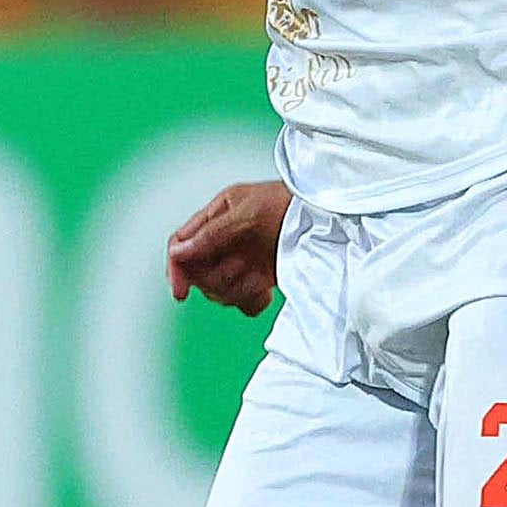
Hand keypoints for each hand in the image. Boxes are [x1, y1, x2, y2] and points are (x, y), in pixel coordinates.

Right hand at [165, 178, 288, 313]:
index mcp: (217, 215)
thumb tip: (178, 252)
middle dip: (218, 278)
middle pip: (199, 273)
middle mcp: (225, 240)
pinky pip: (242, 302)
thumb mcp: (247, 213)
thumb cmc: (290, 203)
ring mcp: (242, 261)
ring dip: (238, 289)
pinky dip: (252, 301)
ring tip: (259, 278)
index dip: (178, 269)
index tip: (181, 293)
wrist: (329, 220)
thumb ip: (212, 234)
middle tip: (241, 270)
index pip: (182, 245)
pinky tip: (266, 291)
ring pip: (219, 290)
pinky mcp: (260, 279)